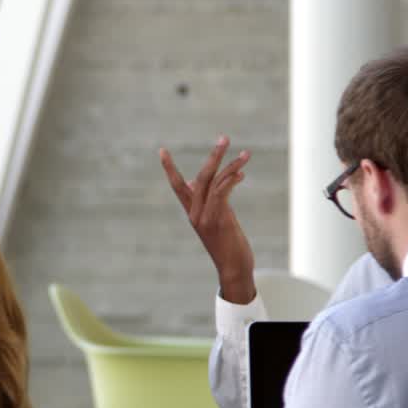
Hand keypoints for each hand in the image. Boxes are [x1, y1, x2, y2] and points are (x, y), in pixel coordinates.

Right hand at [160, 137, 256, 303]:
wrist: (233, 269)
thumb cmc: (228, 246)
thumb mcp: (219, 222)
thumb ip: (214, 203)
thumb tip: (215, 184)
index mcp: (192, 213)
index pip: (178, 186)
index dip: (169, 168)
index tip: (162, 151)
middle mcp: (195, 213)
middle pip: (200, 177)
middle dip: (214, 156)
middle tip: (224, 137)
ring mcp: (206, 217)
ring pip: (214, 182)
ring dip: (231, 165)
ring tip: (245, 153)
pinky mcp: (219, 220)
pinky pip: (222, 193)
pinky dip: (231, 180)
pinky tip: (241, 172)